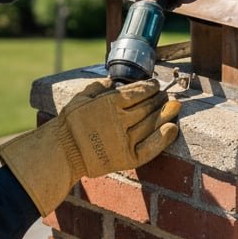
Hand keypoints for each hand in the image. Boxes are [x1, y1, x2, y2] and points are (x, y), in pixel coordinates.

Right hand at [0, 78, 180, 215]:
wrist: (63, 152)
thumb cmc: (70, 123)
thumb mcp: (81, 97)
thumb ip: (99, 86)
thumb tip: (114, 80)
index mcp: (109, 103)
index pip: (137, 92)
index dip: (150, 87)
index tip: (155, 84)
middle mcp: (119, 120)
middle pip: (147, 106)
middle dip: (159, 99)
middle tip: (167, 95)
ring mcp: (125, 140)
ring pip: (151, 124)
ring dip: (166, 113)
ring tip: (175, 106)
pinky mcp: (127, 158)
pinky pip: (150, 148)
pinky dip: (163, 138)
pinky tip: (172, 128)